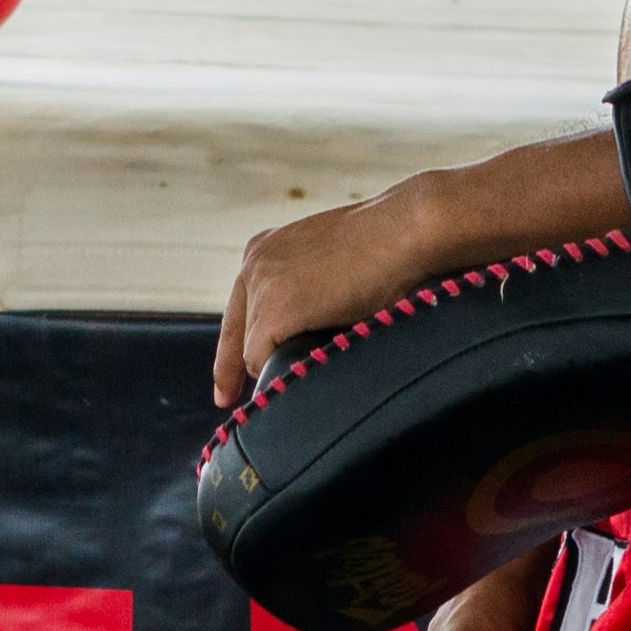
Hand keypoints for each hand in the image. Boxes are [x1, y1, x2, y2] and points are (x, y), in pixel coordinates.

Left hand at [212, 186, 451, 405]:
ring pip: (253, 351)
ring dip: (280, 363)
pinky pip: (263, 361)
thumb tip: (301, 331)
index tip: (223, 387)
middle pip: (241, 333)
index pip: (239, 309)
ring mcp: (262, 287)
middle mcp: (255, 264)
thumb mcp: (329, 261)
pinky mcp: (275, 313)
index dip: (230, 350)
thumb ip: (305, 288)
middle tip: (228, 399)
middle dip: (244, 364)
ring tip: (311, 365)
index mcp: (265, 249)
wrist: (407, 231)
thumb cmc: (387, 246)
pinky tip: (307, 368)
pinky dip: (283, 372)